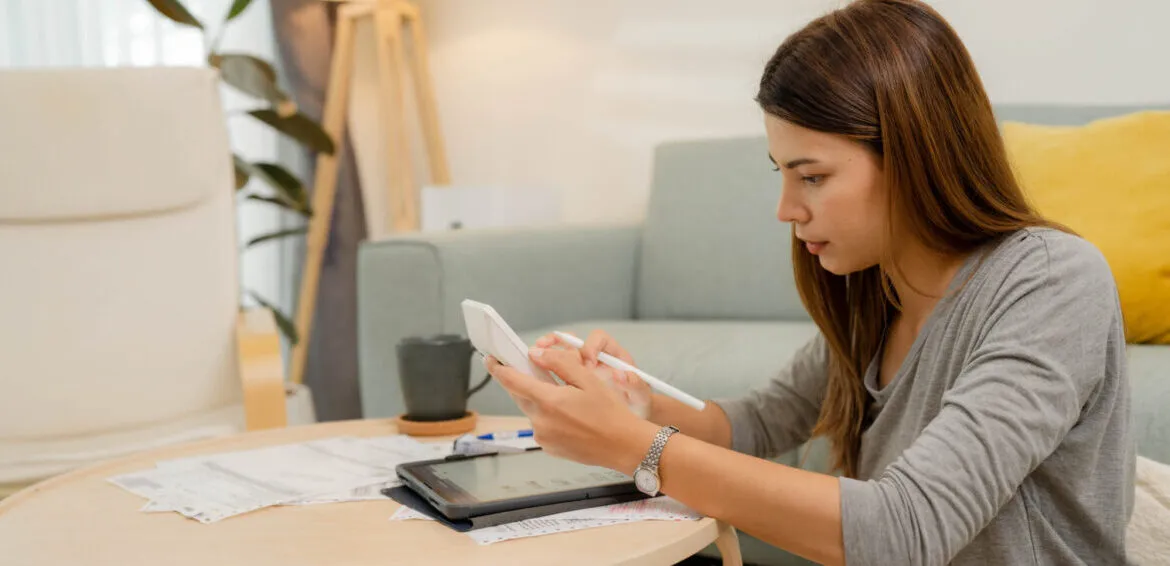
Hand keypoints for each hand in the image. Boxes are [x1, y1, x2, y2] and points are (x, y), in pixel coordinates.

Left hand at [484, 347, 657, 471]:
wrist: (623, 446)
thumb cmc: (610, 412)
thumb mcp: (588, 379)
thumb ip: (559, 363)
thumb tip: (535, 354)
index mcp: (548, 401)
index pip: (512, 381)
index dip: (498, 368)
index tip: (490, 359)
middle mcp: (540, 421)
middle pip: (519, 395)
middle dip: (521, 382)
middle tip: (529, 370)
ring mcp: (543, 437)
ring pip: (531, 410)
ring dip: (538, 399)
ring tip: (562, 396)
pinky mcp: (549, 447)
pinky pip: (541, 425)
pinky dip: (547, 416)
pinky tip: (568, 414)